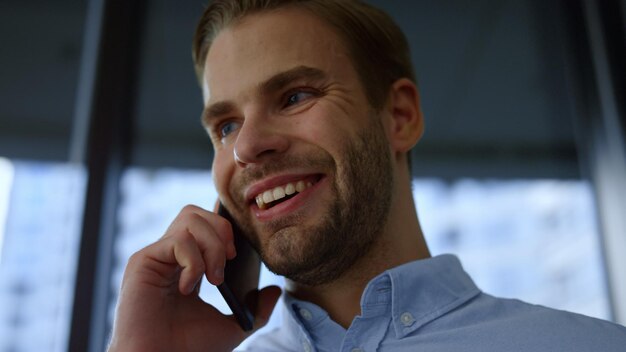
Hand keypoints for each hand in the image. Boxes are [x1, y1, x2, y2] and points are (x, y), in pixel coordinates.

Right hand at [108, 204, 281, 351]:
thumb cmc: (187, 348)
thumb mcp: (232, 327)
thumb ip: (256, 310)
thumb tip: (276, 290)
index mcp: (188, 264)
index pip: (206, 224)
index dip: (226, 225)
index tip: (238, 252)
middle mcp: (170, 255)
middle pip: (197, 212)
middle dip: (222, 230)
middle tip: (229, 262)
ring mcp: (156, 256)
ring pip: (190, 219)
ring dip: (211, 247)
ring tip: (213, 279)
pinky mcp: (143, 261)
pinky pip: (178, 241)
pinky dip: (194, 262)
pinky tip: (188, 289)